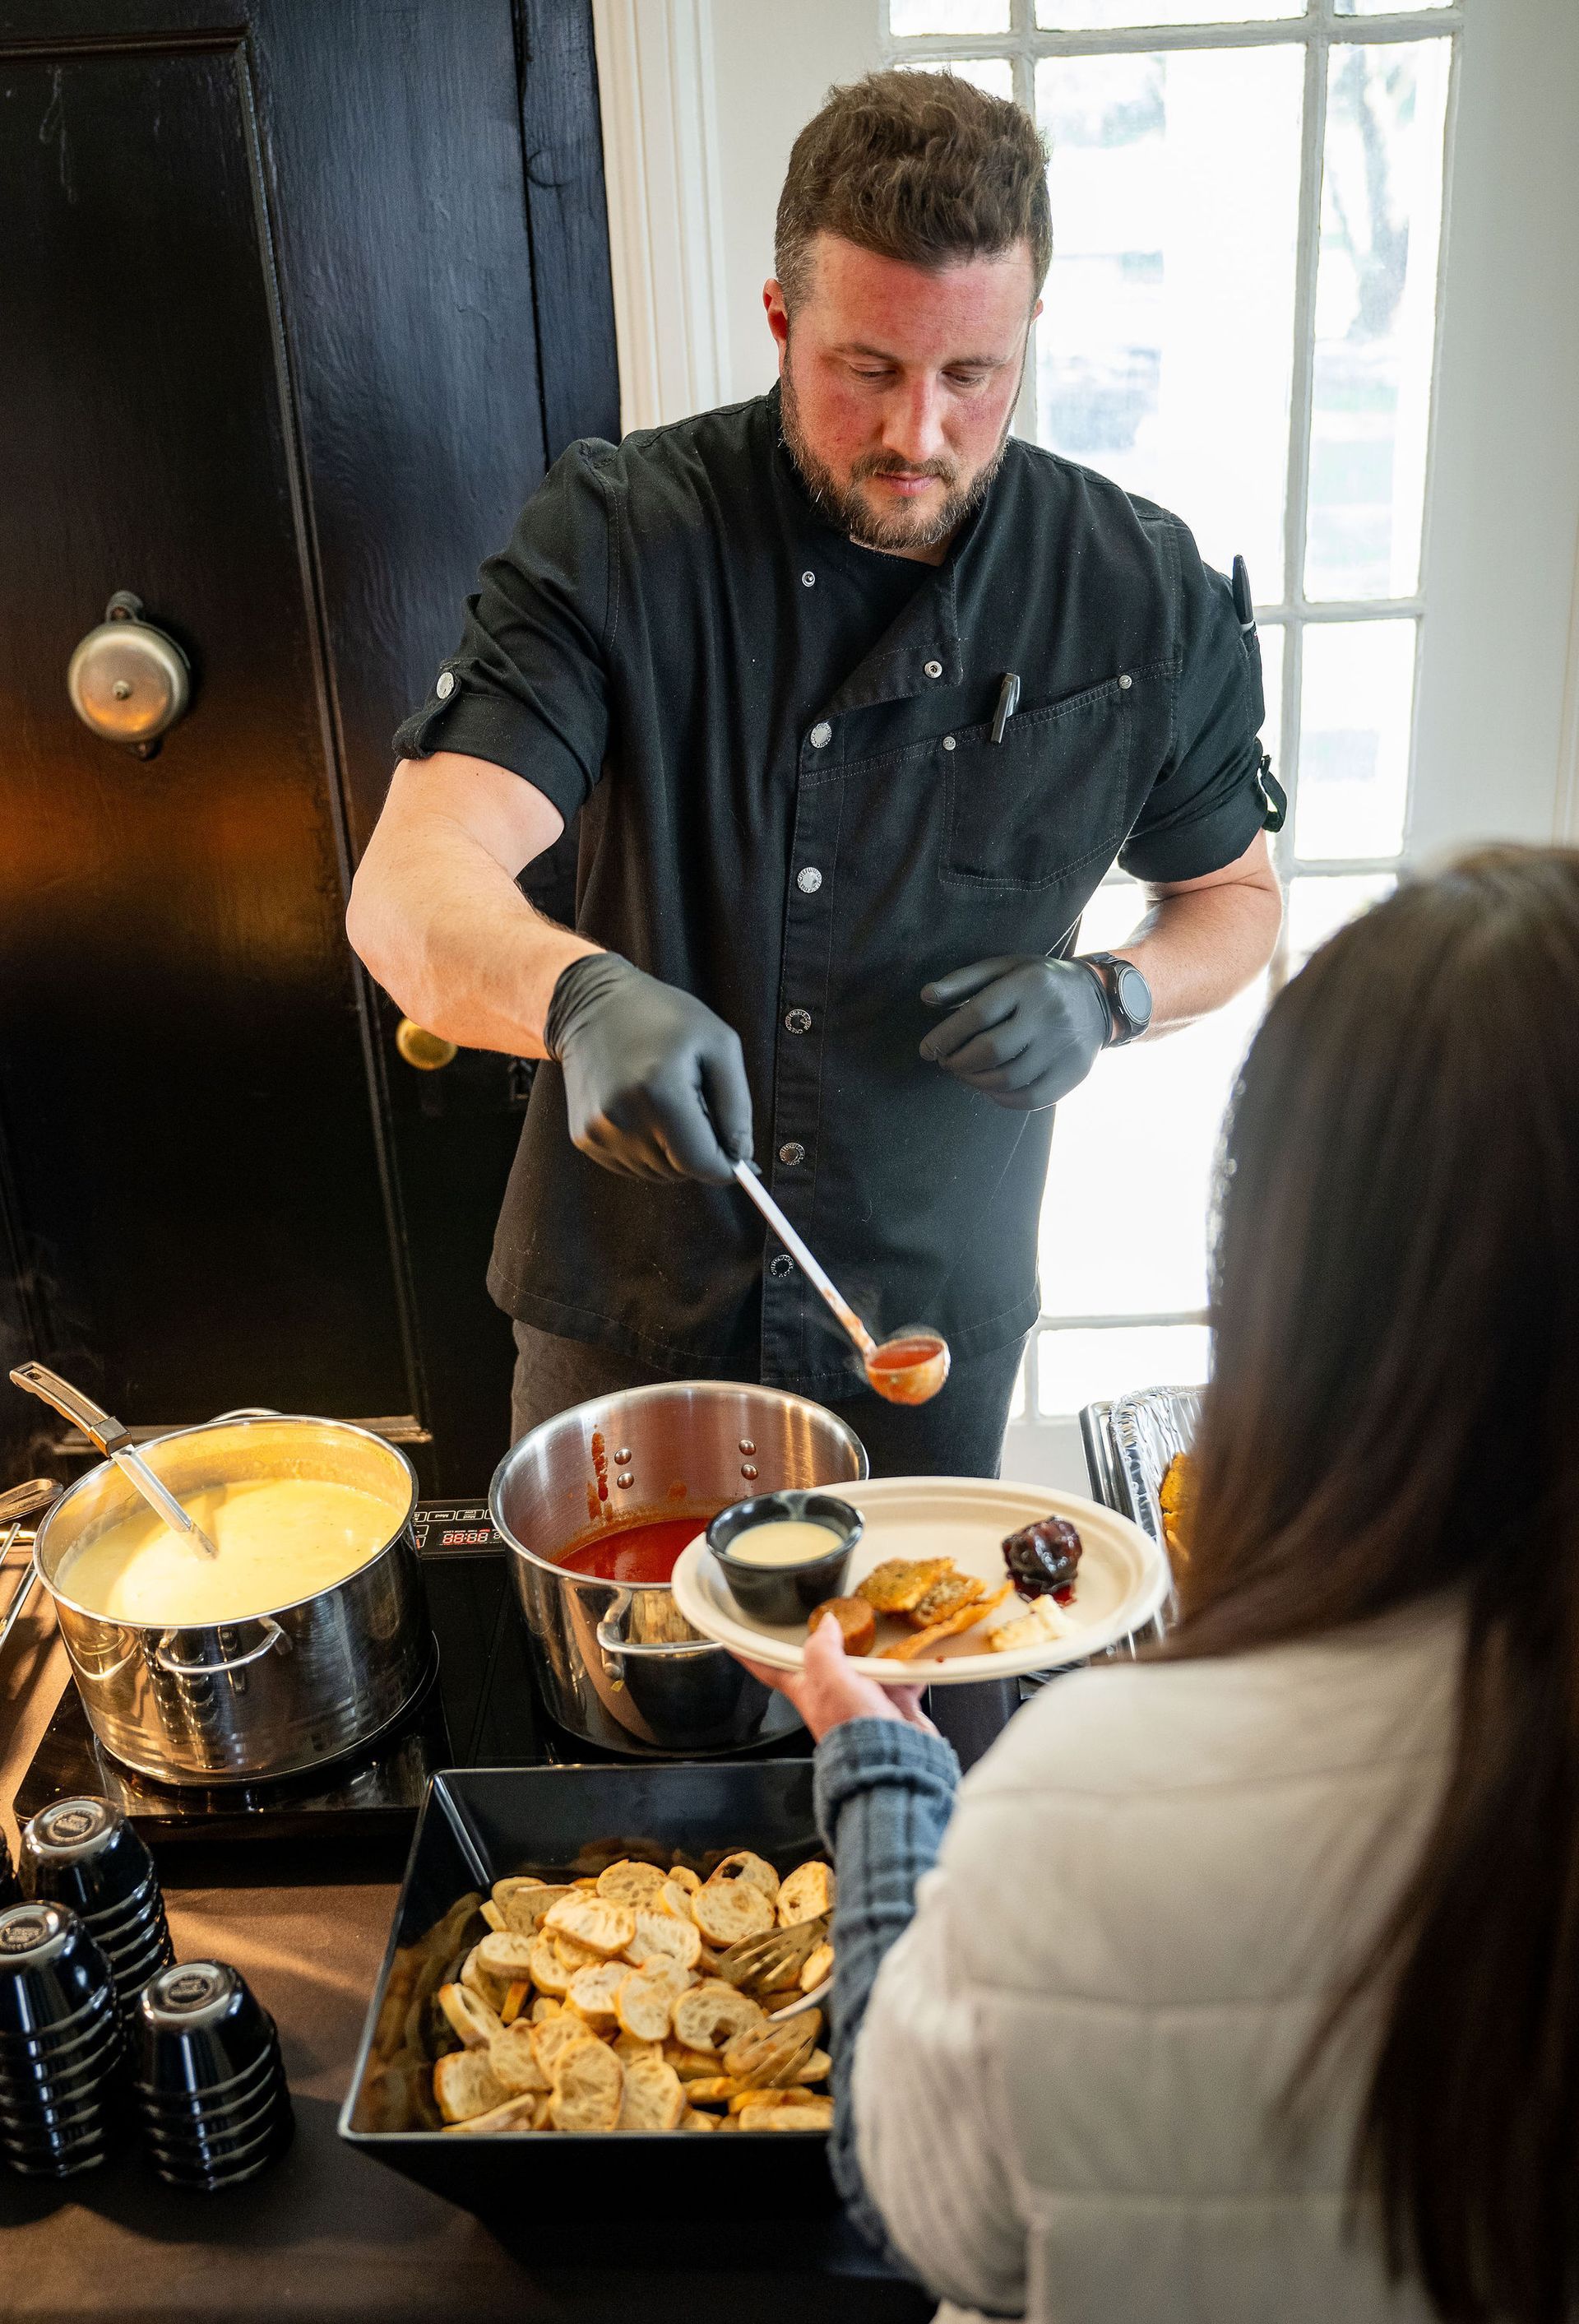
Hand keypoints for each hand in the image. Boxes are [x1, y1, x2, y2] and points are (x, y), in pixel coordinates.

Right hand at [545, 953, 752, 1181]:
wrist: (593, 1005)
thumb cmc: (665, 1017)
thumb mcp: (719, 1044)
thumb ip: (736, 1105)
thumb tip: (741, 1156)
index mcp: (661, 1092)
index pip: (700, 1163)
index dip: (725, 1166)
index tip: (736, 1156)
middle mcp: (623, 1118)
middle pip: (679, 1171)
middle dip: (698, 1152)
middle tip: (696, 1109)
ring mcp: (598, 1131)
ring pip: (655, 1173)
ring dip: (671, 1152)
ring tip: (667, 1105)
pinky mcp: (583, 1136)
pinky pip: (630, 1166)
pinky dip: (646, 1149)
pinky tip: (644, 1112)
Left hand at [734, 1611, 936, 1743]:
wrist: (895, 1762)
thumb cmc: (853, 1727)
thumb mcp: (827, 1677)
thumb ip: (822, 1646)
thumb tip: (827, 1623)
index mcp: (805, 1688)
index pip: (766, 1667)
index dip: (747, 1653)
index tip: (729, 1638)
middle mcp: (830, 1693)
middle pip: (822, 1657)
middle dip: (830, 1635)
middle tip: (835, 1607)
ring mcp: (861, 1699)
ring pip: (865, 1663)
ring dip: (877, 1647)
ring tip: (884, 1623)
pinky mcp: (891, 1705)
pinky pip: (900, 1677)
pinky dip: (908, 1666)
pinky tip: (916, 1652)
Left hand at [919, 954, 1109, 1109]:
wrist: (1097, 998)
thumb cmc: (1038, 982)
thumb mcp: (1004, 968)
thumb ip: (964, 980)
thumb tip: (926, 997)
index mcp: (1028, 983)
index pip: (977, 1015)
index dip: (945, 1037)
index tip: (927, 1050)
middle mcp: (1048, 1015)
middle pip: (990, 1051)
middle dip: (958, 1063)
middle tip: (947, 1062)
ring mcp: (1063, 1047)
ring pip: (1007, 1079)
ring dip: (975, 1082)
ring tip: (965, 1073)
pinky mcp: (1073, 1073)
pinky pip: (1029, 1098)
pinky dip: (1001, 1098)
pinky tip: (990, 1087)